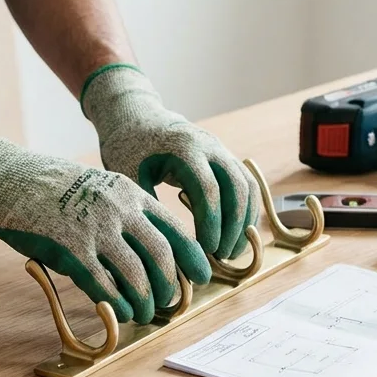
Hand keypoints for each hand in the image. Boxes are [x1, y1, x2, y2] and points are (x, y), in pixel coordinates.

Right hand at [0, 125, 210, 323]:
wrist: (8, 178)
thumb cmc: (52, 187)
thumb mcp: (98, 189)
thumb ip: (124, 214)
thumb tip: (147, 250)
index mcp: (130, 194)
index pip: (174, 228)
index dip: (192, 257)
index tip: (202, 275)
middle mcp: (119, 211)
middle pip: (161, 255)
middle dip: (169, 285)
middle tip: (169, 303)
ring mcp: (95, 230)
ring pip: (136, 275)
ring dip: (146, 301)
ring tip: (145, 313)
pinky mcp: (71, 250)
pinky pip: (104, 285)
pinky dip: (118, 304)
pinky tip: (122, 313)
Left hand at [82, 65, 259, 259]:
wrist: (138, 119)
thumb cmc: (128, 150)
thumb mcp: (129, 177)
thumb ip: (147, 207)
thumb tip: (164, 246)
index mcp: (184, 150)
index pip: (208, 190)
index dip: (211, 223)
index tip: (206, 251)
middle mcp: (210, 147)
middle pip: (237, 188)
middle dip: (234, 226)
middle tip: (223, 257)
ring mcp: (221, 150)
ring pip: (248, 187)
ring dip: (245, 221)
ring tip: (231, 252)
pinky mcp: (226, 157)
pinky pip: (246, 185)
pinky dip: (246, 211)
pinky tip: (235, 235)